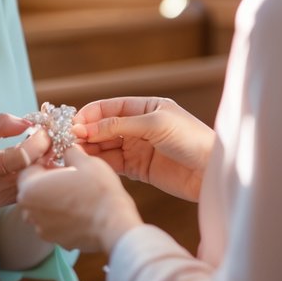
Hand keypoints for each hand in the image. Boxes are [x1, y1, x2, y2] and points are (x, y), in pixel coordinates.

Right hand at [0, 113, 51, 218]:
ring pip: (31, 185)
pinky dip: (30, 176)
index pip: (20, 158)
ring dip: (41, 166)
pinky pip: (22, 191)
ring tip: (42, 149)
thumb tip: (25, 121)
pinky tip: (29, 163)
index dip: (38, 142)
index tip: (43, 130)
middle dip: (46, 153)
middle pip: (32, 173)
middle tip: (50, 137)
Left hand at [17, 146, 142, 252]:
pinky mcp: (55, 240)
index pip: (28, 167)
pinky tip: (79, 208)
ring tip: (74, 191)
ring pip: (42, 206)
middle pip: (32, 188)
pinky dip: (61, 214)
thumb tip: (66, 148)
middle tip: (67, 174)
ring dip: (53, 198)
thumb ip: (68, 151)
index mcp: (30, 188)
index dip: (43, 160)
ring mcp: (41, 228)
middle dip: (46, 180)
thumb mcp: (84, 160)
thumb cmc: (99, 191)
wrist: (115, 225)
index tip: (57, 159)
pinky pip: (52, 221)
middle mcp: (29, 211)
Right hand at [74, 96, 213, 201]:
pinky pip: (113, 164)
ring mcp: (138, 148)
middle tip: (68, 141)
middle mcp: (139, 126)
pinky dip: (100, 164)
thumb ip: (120, 125)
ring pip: (106, 146)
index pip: (110, 107)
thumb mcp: (155, 124)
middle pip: (104, 127)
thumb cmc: (191, 140)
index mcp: (146, 107)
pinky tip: (88, 165)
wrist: (213, 173)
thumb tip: (87, 127)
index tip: (74, 124)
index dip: (91, 114)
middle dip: (86, 133)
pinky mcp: (139, 169)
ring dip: (90, 149)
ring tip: (74, 154)